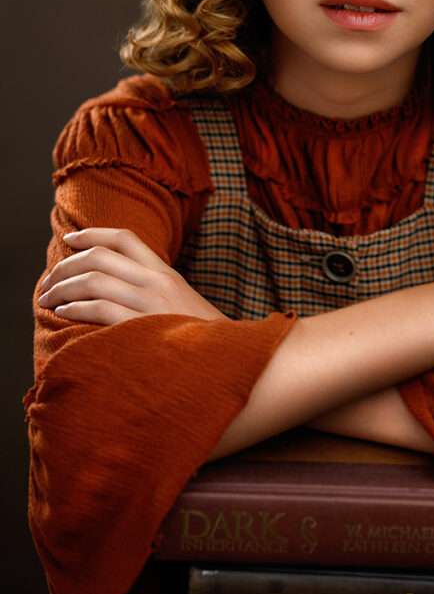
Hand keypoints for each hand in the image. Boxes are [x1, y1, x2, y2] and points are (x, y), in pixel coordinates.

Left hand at [37, 227, 225, 325]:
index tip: (70, 240)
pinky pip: (98, 309)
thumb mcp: (181, 301)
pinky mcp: (142, 326)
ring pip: (93, 281)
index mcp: (166, 272)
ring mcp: (150, 303)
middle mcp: (157, 281)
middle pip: (100, 257)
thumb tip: (115, 285)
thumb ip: (154, 289)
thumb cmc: (200, 337)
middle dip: (66, 266)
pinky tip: (63, 313)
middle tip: (48, 281)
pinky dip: (74, 308)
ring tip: (47, 299)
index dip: (92, 234)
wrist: (226, 359)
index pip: (125, 238)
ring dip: (62, 288)